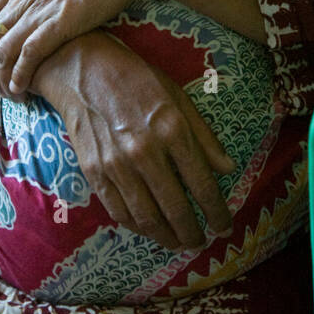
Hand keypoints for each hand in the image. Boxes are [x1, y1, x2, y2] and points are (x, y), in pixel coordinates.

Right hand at [32, 31, 236, 250]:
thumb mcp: (179, 97)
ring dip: (166, 237)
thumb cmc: (138, 80)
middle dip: (192, 232)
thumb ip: (205, 136)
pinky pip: (119, 211)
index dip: (216, 212)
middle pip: (175, 208)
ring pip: (146, 217)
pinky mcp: (95, 172)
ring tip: (178, 243)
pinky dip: (137, 227)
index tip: (224, 226)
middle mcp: (146, 151)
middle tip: (201, 242)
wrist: (84, 70)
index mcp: (172, 130)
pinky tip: (149, 229)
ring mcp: (117, 164)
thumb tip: (229, 169)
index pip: (202, 185)